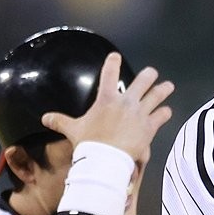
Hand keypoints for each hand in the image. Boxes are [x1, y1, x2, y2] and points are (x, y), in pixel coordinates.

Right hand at [41, 53, 174, 167]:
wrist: (106, 159)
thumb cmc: (89, 142)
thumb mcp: (73, 129)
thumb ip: (60, 121)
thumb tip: (44, 118)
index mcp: (107, 98)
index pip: (109, 73)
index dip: (113, 62)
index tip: (115, 56)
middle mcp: (126, 101)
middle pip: (143, 80)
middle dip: (149, 75)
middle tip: (152, 73)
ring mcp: (140, 113)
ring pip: (156, 95)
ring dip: (163, 89)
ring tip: (168, 86)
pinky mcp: (150, 126)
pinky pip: (161, 115)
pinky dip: (165, 113)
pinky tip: (167, 111)